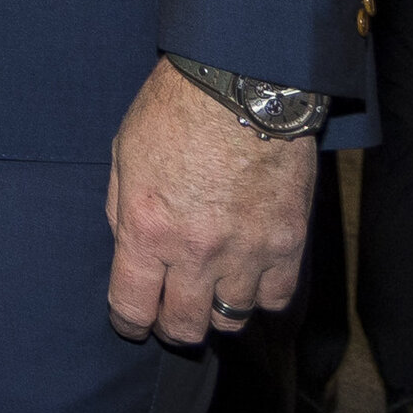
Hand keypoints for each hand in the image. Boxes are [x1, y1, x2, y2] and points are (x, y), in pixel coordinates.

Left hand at [105, 59, 315, 345]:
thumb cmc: (174, 112)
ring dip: (217, 310)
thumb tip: (129, 252)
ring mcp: (247, 251)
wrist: (242, 85)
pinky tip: (250, 278)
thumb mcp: (124, 157)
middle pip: (184, 326)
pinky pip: (275, 297)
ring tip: (212, 292)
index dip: (129, 323)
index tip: (132, 323)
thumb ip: (123, 213)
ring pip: (231, 318)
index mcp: (147, 229)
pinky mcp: (288, 243)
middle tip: (171, 315)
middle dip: (172, 327)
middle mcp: (196, 251)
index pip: (133, 306)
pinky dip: (261, 295)